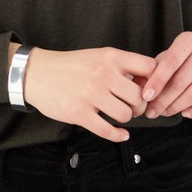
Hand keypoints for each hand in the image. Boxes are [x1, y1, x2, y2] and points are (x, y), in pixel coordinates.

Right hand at [20, 45, 156, 142]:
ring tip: (120, 115)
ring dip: (126, 118)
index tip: (149, 89)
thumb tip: (148, 83)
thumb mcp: (98, 56)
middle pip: (140, 97)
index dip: (155, 80)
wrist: (37, 73)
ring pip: (125, 115)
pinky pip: (107, 130)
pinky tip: (121, 135)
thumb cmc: (71, 66)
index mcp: (111, 57)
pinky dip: (118, 136)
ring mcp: (91, 94)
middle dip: (140, 106)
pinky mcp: (79, 113)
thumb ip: (121, 66)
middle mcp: (103, 74)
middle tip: (134, 107)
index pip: (149, 67)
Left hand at [140, 33, 191, 118]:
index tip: (145, 96)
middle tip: (150, 112)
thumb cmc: (188, 58)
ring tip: (163, 113)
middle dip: (163, 100)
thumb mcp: (171, 55)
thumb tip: (135, 85)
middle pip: (182, 81)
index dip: (157, 80)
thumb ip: (154, 68)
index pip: (171, 61)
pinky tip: (185, 113)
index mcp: (189, 41)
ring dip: (176, 107)